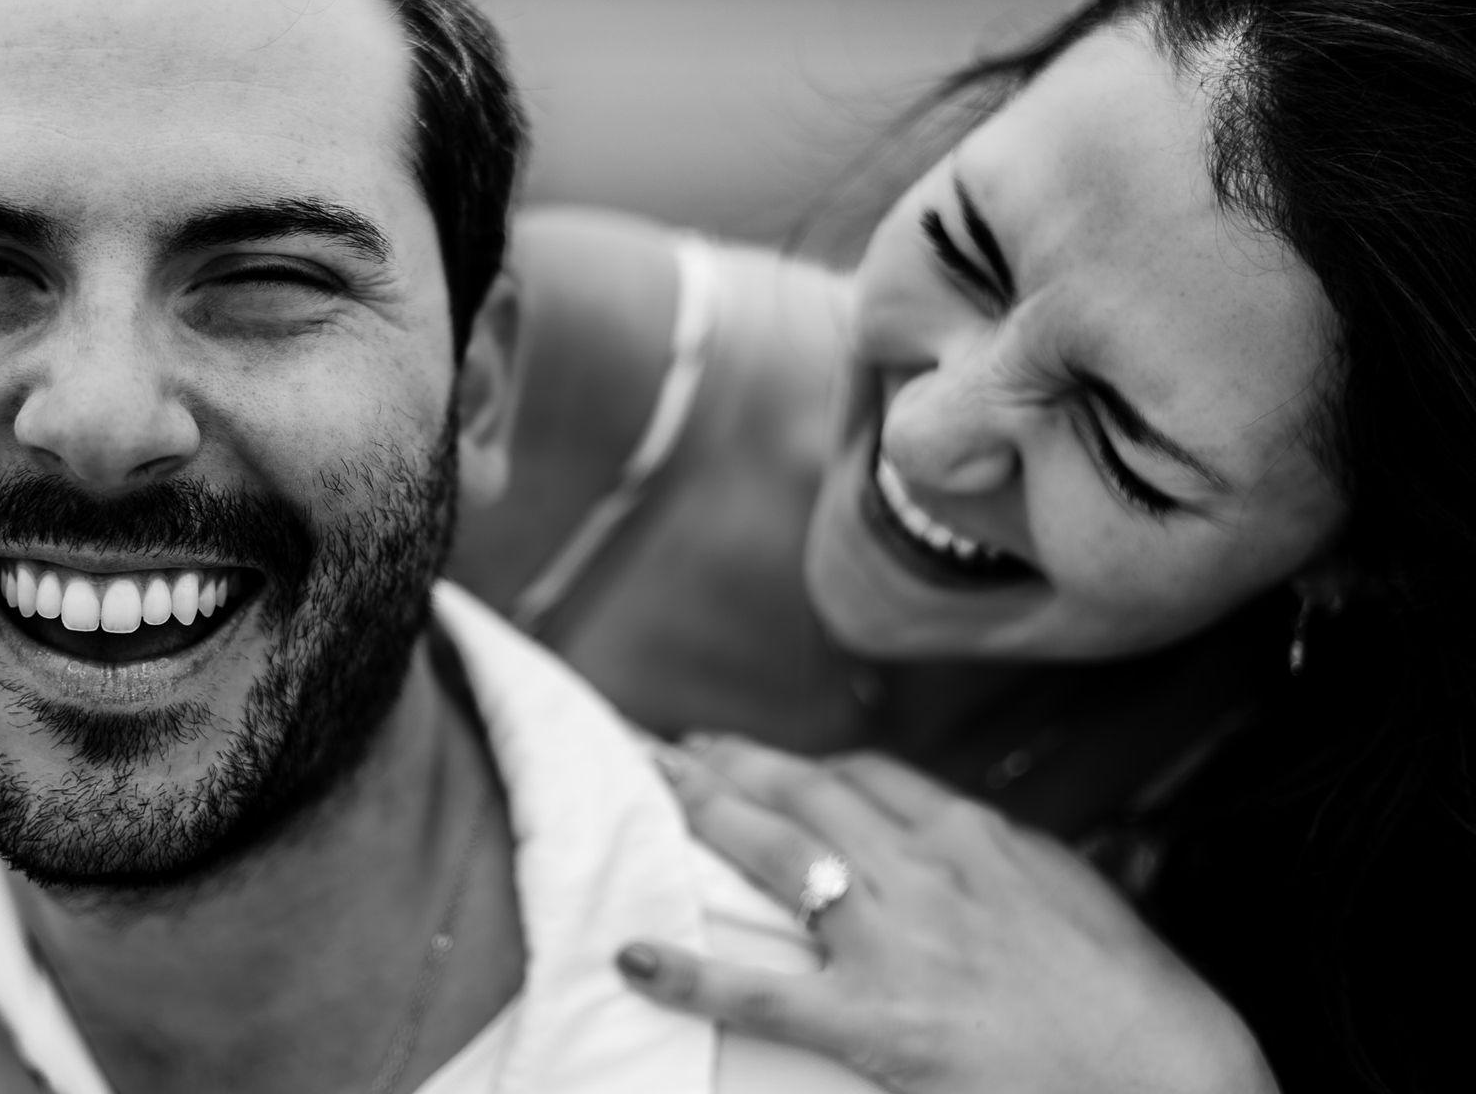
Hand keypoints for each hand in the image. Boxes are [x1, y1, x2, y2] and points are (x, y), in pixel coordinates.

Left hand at [619, 737, 1277, 1093]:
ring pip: (774, 855)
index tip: (761, 760)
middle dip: (728, 764)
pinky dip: (692, 973)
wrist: (1173, 1079)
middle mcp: (925, 871)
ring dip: (699, 814)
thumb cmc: (1137, 998)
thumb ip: (1004, 855)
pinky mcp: (878, 1024)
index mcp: (975, 835)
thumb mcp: (1073, 893)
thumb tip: (961, 836)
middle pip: (803, 794)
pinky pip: (764, 992)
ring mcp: (896, 943)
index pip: (866, 777)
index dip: (801, 765)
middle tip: (665, 746)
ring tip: (642, 790)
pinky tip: (634, 954)